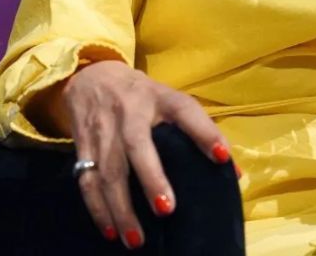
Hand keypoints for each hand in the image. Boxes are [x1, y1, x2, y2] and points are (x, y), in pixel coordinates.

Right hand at [53, 60, 233, 249]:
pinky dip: (97, 208)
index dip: (204, 132)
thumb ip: (201, 132)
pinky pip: (87, 180)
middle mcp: (128, 112)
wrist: (91, 75)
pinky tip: (110, 230)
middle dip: (150, 178)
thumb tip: (233, 172)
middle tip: (167, 210)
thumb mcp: (171, 101)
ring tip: (136, 239)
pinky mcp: (82, 145)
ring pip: (108, 170)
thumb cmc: (142, 97)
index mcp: (158, 98)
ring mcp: (102, 129)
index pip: (185, 111)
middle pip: (136, 145)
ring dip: (120, 206)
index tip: (221, 158)